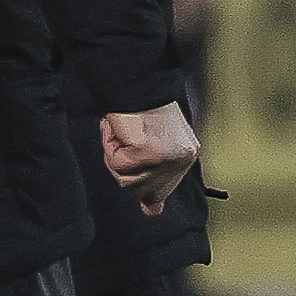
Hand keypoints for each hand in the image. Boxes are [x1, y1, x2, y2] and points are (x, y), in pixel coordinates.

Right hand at [101, 102, 201, 216]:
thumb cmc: (137, 110)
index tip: (150, 208)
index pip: (163, 192)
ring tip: (122, 133)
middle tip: (123, 140)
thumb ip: (150, 177)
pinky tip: (119, 129)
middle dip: (122, 168)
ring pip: (127, 180)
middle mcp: (182, 157)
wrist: (135, 85)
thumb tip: (152, 211)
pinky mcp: (151, 152)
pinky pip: (118, 164)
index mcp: (185, 154)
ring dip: (115, 156)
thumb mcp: (147, 147)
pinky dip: (110, 146)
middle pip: (139, 190)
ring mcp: (168, 156)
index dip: (147, 195)